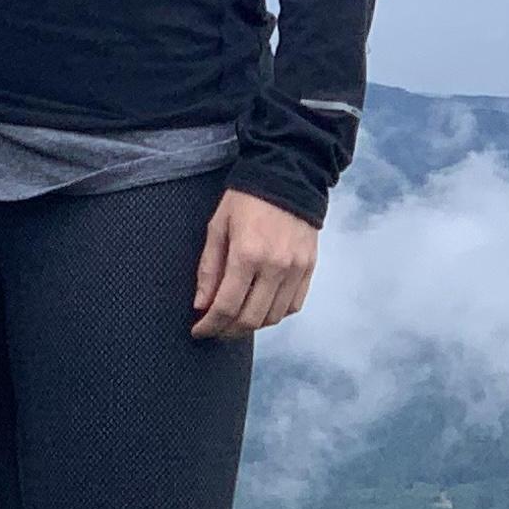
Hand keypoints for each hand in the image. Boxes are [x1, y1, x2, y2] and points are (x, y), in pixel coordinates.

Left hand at [193, 187, 317, 339]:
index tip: (198, 330)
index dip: (210, 325)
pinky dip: (275, 314)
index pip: (226, 307)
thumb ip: (208, 268)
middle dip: (227, 331)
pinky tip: (260, 308)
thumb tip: (201, 305)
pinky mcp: (310, 268)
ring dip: (251, 326)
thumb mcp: (217, 227)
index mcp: (247, 254)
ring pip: (273, 317)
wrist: (288, 176)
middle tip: (213, 330)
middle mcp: (275, 266)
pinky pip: (293, 306)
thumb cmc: (246, 199)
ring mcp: (296, 269)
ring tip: (234, 321)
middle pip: (250, 319)